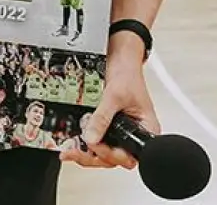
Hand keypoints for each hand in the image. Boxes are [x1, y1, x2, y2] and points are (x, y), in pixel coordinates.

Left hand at [62, 34, 153, 170]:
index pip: (130, 155)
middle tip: (76, 151)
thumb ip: (102, 117)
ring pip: (104, 153)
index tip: (96, 145)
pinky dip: (84, 144)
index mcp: (146, 130)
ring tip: (70, 149)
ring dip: (86, 153)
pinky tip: (72, 143)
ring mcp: (120, 133)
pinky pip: (97, 141)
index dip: (112, 155)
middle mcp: (134, 135)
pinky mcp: (108, 128)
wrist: (120, 59)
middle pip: (114, 158)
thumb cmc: (129, 74)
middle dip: (94, 156)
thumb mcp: (114, 95)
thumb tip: (91, 136)